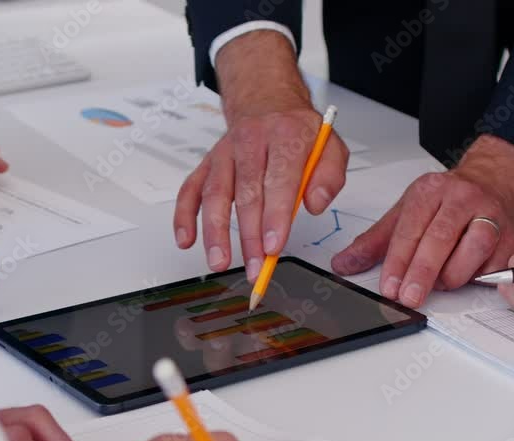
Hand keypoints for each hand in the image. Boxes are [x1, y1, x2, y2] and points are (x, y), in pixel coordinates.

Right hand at [173, 31, 349, 281]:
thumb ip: (329, 175)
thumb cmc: (296, 131)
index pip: (279, 179)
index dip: (275, 216)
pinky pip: (190, 190)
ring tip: (219, 261)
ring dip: (215, 231)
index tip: (274, 245)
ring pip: (214, 194)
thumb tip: (316, 204)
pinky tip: (186, 240)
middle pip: (246, 192)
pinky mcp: (207, 164)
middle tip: (255, 267)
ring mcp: (224, 153)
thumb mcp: (330, 145)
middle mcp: (250, 142)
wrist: (266, 101)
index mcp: (285, 136)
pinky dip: (184, 216)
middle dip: (249, 235)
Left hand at [332, 134, 513, 307]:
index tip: (389, 286)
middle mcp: (461, 198)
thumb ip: (374, 241)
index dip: (398, 260)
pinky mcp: (511, 234)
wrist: (493, 182)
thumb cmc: (446, 201)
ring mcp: (490, 214)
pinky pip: (495, 262)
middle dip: (422, 272)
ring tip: (440, 284)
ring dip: (453, 274)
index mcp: (430, 191)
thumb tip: (344, 264)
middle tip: (409, 297)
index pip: (410, 228)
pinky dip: (479, 276)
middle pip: (440, 237)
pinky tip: (466, 277)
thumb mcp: (405, 213)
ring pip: (473, 248)